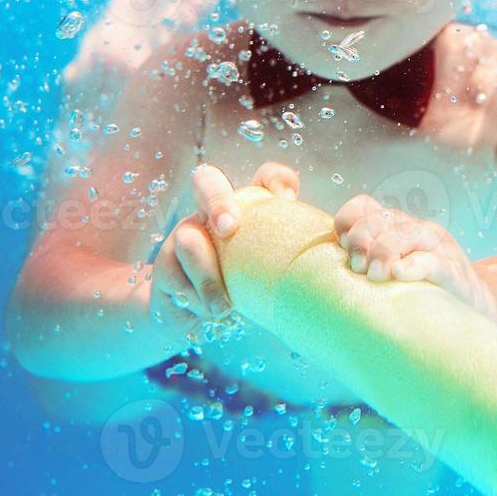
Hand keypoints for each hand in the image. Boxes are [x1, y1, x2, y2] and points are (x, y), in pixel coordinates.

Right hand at [150, 161, 299, 332]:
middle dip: (218, 201)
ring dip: (207, 276)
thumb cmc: (245, 288)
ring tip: (223, 307)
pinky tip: (207, 314)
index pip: (264, 177)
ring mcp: (183, 236)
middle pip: (207, 182)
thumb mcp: (270, 273)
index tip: (287, 197)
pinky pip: (173, 277)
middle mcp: (210, 214)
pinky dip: (194, 299)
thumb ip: (291, 258)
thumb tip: (332, 257)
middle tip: (229, 227)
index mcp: (244, 209)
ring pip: (187, 239)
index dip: (276, 179)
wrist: (196, 318)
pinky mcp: (164, 267)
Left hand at [333, 194, 496, 322]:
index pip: (364, 206)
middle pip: (382, 219)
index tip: (340, 247)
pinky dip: (415, 265)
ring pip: (407, 235)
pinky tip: (400, 274)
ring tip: (373, 275)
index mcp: (396, 227)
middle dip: (362, 240)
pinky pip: (434, 262)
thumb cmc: (420, 293)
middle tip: (357, 268)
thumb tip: (321, 275)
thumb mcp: (389, 272)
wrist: (475, 310)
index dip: (348, 221)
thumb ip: (362, 265)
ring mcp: (438, 249)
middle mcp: (415, 230)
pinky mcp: (455, 273)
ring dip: (384, 252)